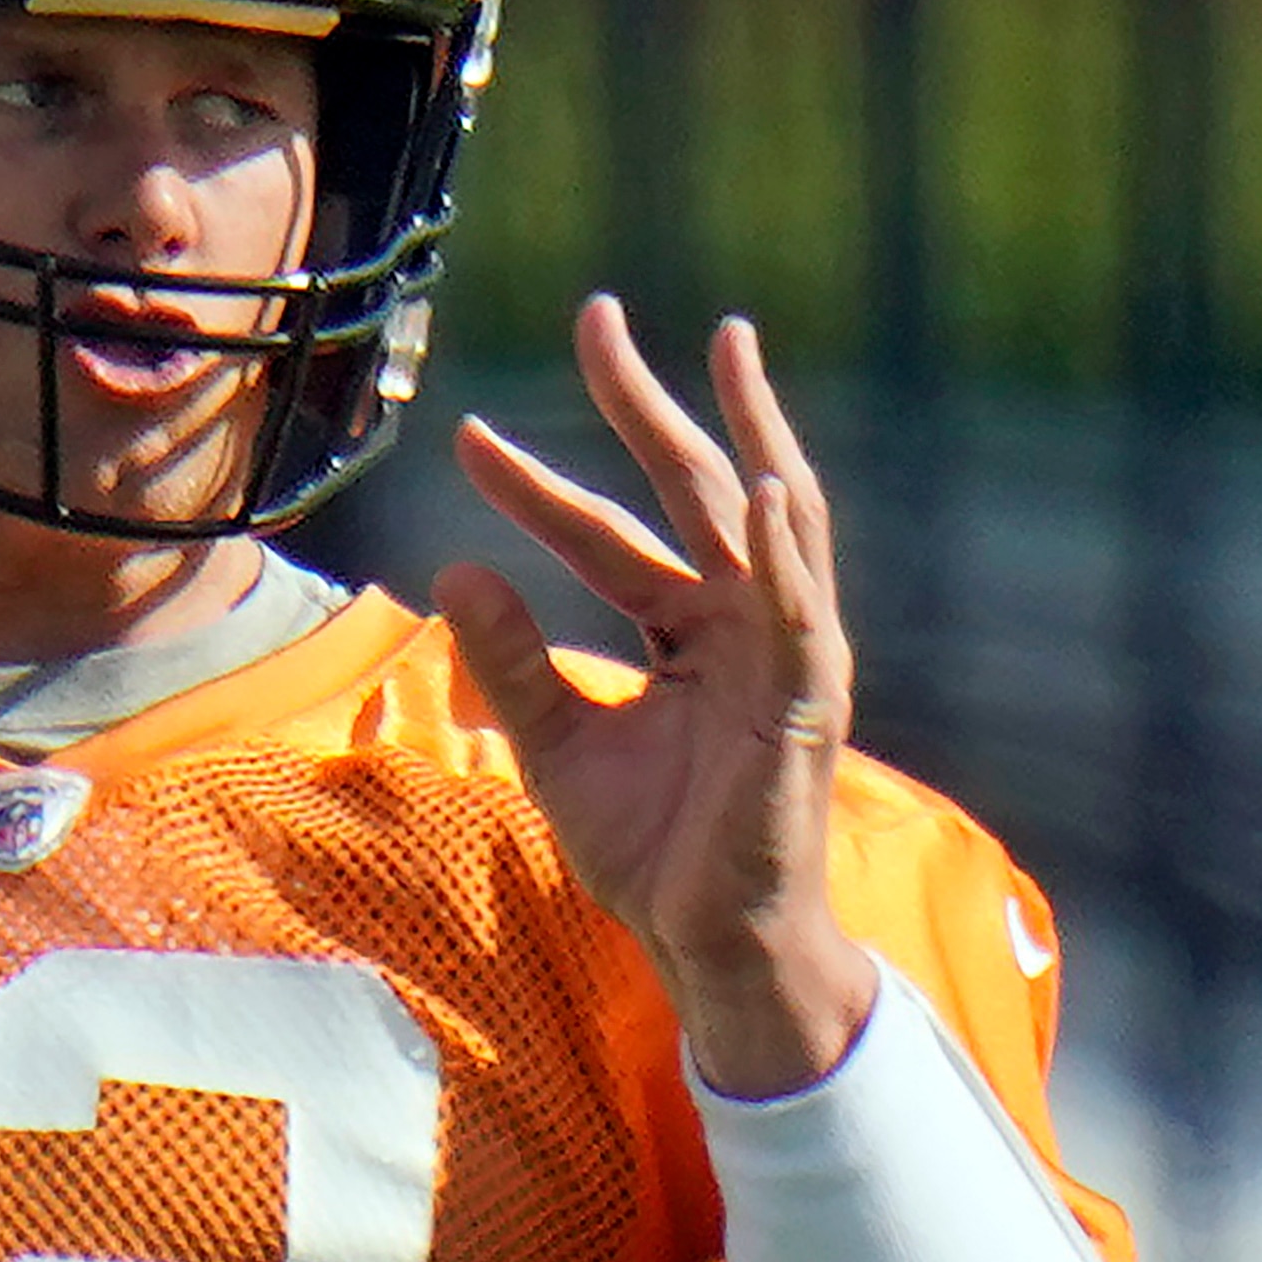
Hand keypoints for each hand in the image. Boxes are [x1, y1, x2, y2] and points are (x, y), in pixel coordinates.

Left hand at [433, 298, 873, 1095]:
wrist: (705, 945)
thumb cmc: (651, 852)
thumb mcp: (554, 743)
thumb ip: (512, 660)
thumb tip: (453, 569)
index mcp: (686, 630)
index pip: (606, 535)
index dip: (537, 485)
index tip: (467, 437)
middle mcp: (740, 624)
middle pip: (691, 489)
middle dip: (645, 401)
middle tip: (594, 315)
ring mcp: (783, 654)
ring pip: (771, 521)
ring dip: (753, 430)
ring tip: (727, 349)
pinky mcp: (808, 701)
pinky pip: (801, 613)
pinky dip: (790, 551)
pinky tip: (770, 488)